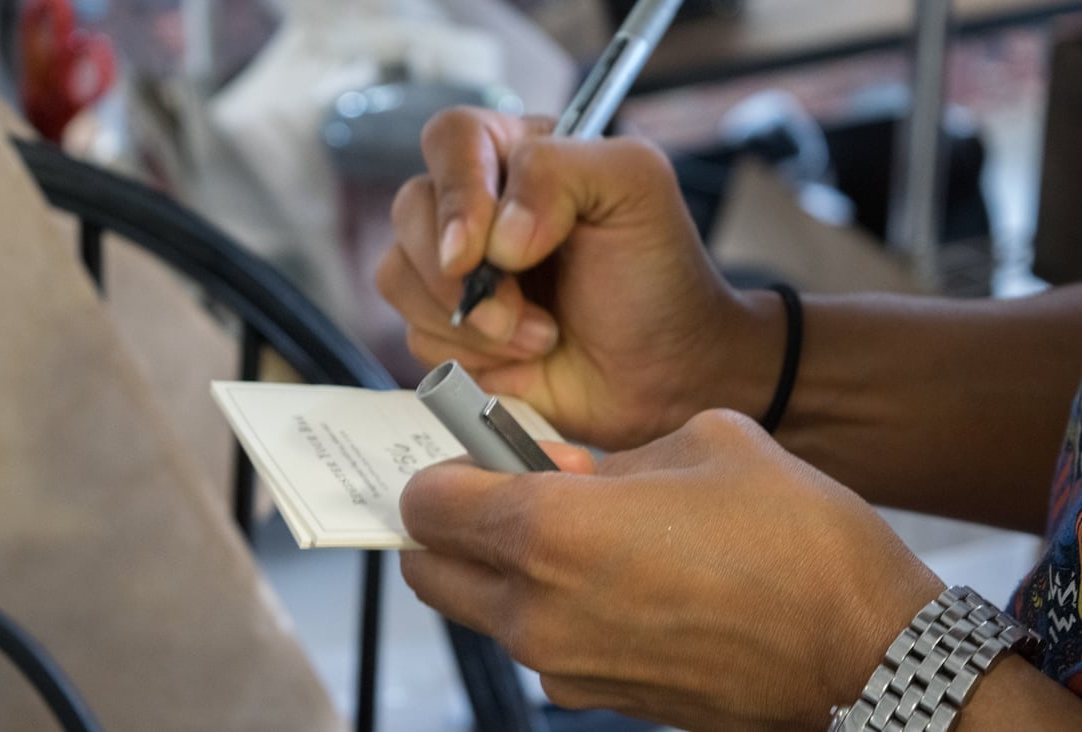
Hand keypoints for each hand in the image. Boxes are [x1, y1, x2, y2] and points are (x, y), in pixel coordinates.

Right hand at [376, 107, 780, 449]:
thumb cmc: (659, 276)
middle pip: (410, 210)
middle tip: (521, 314)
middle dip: (459, 276)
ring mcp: (457, 270)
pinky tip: (523, 359)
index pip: (450, 140)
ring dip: (468, 323)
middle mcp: (477, 205)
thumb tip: (495, 236)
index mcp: (517, 155)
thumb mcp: (635, 189)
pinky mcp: (449, 329)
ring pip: (398, 276)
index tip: (480, 252)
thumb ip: (562, 171)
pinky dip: (469, 358)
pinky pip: (415, 336)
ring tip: (538, 337)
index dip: (456, 195)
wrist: (667, 373)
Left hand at [399, 410, 943, 730]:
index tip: (472, 454)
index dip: (440, 471)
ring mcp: (564, 668)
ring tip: (578, 531)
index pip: (426, 505)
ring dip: (502, 568)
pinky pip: (541, 645)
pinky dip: (549, 608)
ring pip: (482, 611)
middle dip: (448, 526)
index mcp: (547, 531)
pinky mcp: (600, 700)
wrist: (869, 653)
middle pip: (430, 570)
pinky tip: (618, 577)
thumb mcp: (700, 443)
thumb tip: (560, 468)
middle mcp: (537, 611)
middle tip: (502, 490)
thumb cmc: (794, 538)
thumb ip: (605, 453)